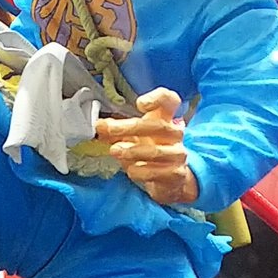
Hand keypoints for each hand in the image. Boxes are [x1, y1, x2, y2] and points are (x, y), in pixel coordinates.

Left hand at [95, 87, 198, 205]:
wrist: (169, 179)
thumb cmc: (149, 150)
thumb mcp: (132, 136)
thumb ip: (115, 130)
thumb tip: (99, 125)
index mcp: (164, 118)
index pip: (169, 100)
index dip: (157, 99)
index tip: (140, 104)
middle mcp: (174, 134)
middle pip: (159, 125)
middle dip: (130, 127)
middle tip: (110, 129)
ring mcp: (177, 154)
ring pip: (156, 151)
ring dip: (133, 151)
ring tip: (115, 150)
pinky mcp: (176, 174)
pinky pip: (156, 172)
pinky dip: (139, 171)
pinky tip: (131, 169)